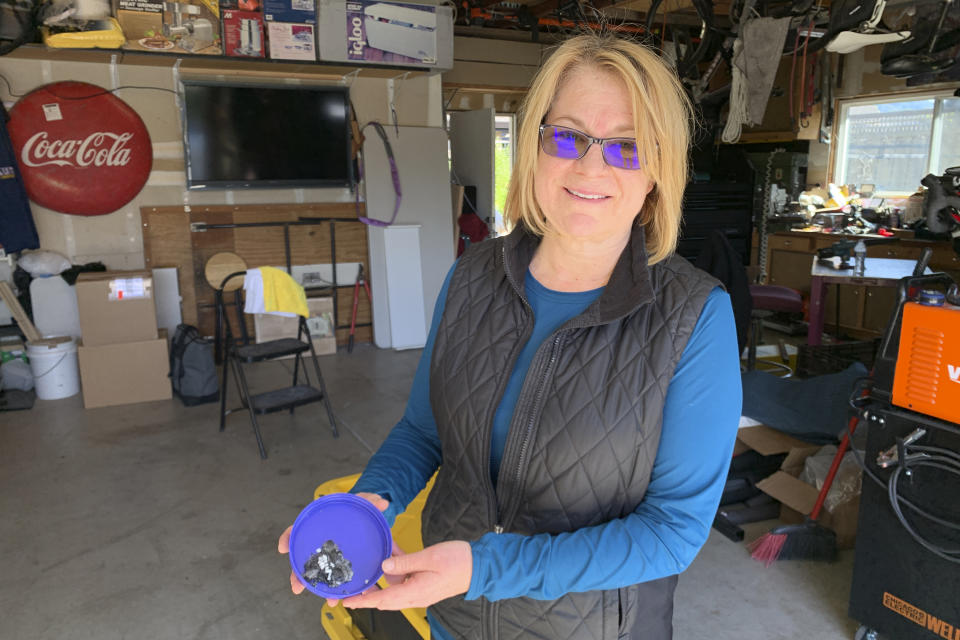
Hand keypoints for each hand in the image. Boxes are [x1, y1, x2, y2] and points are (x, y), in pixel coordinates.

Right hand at [277, 492, 390, 604]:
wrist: (369, 517)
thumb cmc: (359, 508)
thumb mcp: (364, 501)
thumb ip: (371, 500)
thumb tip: (381, 503)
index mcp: (321, 523)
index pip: (299, 529)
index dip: (288, 537)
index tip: (283, 547)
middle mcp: (322, 541)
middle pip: (304, 558)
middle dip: (299, 574)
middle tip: (297, 587)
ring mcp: (331, 554)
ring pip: (319, 572)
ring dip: (320, 587)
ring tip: (327, 599)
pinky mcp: (343, 564)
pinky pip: (337, 578)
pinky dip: (339, 590)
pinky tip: (343, 598)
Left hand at [340, 540, 472, 610]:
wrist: (479, 566)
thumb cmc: (457, 562)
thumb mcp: (429, 557)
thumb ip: (404, 562)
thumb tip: (384, 565)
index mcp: (414, 592)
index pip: (382, 600)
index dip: (362, 601)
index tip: (346, 601)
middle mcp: (415, 595)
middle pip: (384, 598)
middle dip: (368, 592)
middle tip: (352, 583)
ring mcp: (419, 590)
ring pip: (393, 587)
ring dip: (384, 575)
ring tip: (376, 558)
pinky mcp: (424, 583)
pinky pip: (405, 579)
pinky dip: (397, 568)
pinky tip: (394, 552)